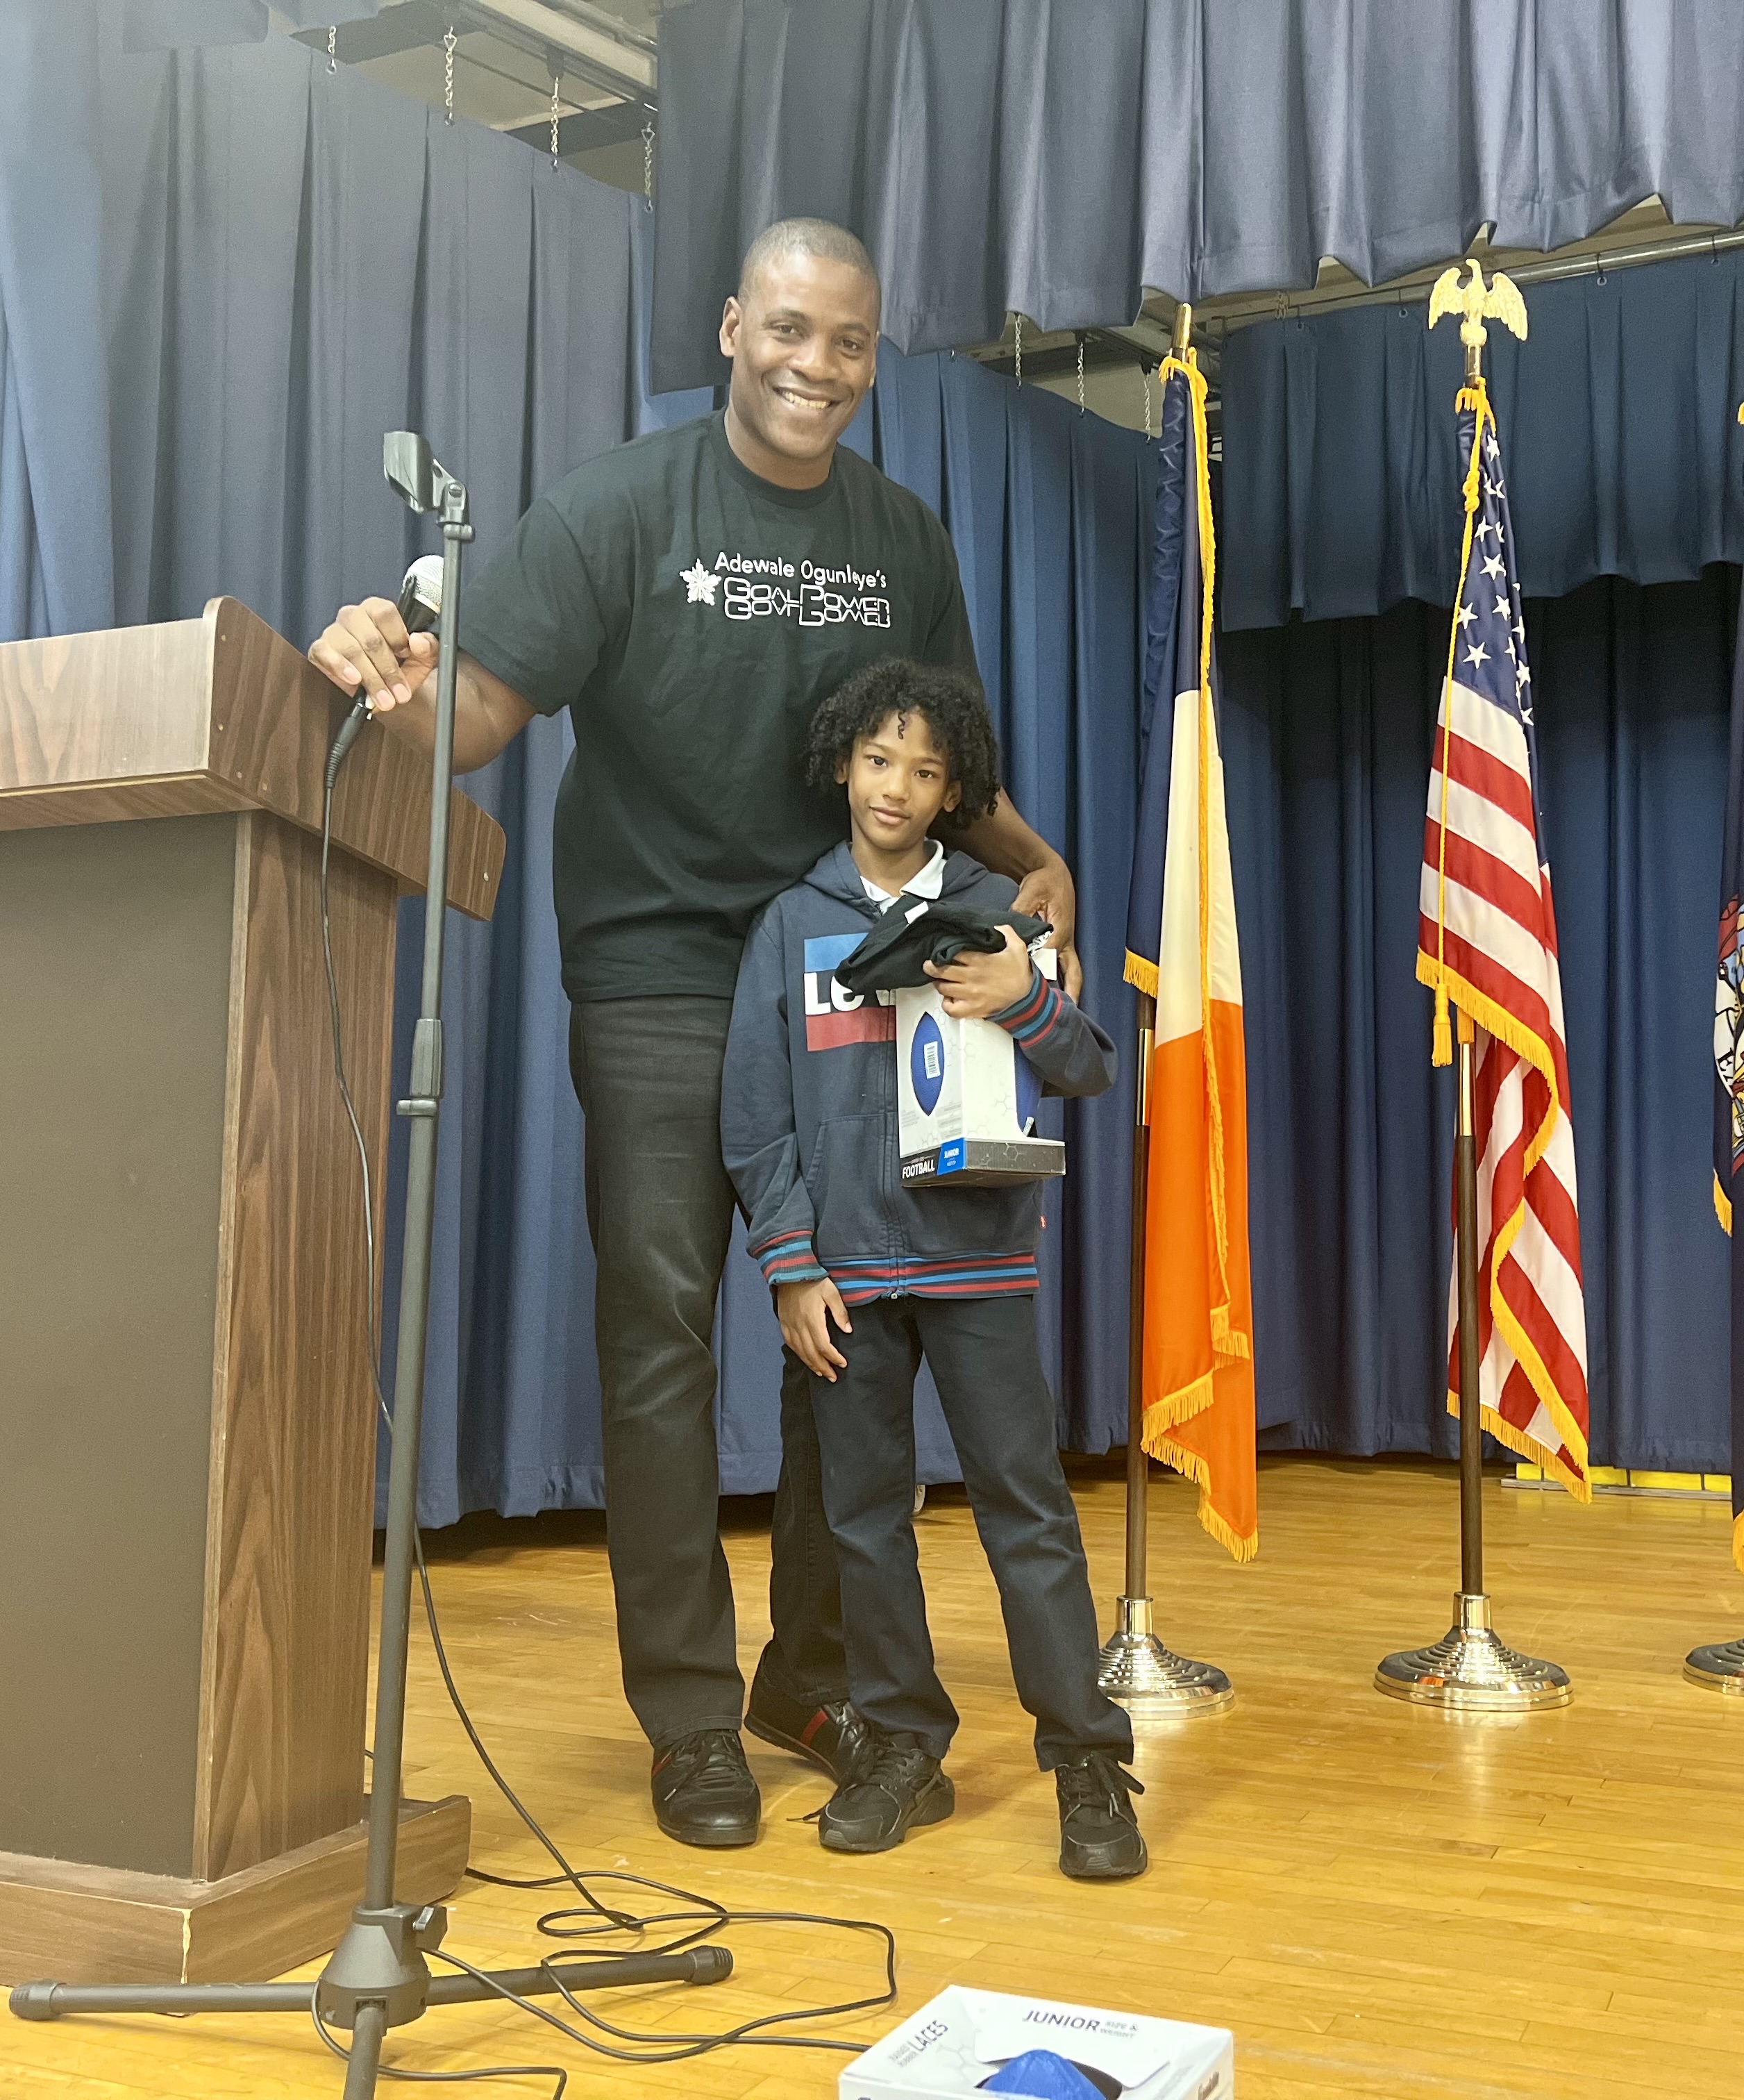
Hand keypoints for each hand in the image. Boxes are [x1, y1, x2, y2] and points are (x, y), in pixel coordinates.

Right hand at [309, 596, 438, 713]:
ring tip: (384, 699)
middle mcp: (354, 616)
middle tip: (400, 693)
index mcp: (378, 611)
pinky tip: (354, 679)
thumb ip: (428, 647)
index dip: (397, 636)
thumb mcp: (422, 660)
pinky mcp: (320, 649)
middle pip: (370, 637)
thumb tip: (419, 641)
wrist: (387, 693)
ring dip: (371, 678)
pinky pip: (324, 653)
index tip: (406, 655)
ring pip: (351, 649)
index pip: (384, 612)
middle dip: (388, 670)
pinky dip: (340, 667)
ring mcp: (335, 632)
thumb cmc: (402, 670)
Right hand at [777, 1276, 852, 1380]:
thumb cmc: (813, 1280)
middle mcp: (799, 1326)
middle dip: (823, 1367)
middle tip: (833, 1377)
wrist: (790, 1271)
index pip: (824, 1346)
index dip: (833, 1358)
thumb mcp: (831, 1293)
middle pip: (812, 1353)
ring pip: (800, 1351)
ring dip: (811, 1364)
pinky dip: (799, 1354)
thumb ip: (840, 1313)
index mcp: (813, 1320)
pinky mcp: (783, 1323)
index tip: (842, 1364)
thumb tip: (847, 1331)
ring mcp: (790, 1326)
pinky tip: (805, 1358)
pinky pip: (790, 1344)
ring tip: (821, 1372)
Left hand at [925, 924, 1035, 1018]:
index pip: (953, 954)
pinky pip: (952, 1009)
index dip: (944, 951)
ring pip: (943, 989)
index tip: (941, 951)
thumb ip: (1006, 932)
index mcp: (980, 961)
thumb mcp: (1017, 947)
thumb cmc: (1020, 973)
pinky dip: (947, 1005)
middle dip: (932, 967)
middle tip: (930, 964)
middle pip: (942, 971)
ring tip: (940, 980)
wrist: (1027, 996)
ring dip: (939, 983)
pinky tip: (949, 998)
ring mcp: (971, 995)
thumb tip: (995, 925)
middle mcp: (972, 977)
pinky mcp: (973, 1009)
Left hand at [1012, 854, 1081, 1001]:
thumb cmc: (1044, 881)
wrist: (1054, 872)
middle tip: (1067, 1010)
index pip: (1049, 957)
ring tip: (1068, 1008)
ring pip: (1072, 970)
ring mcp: (1066, 942)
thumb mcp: (1032, 892)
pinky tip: (1058, 991)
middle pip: (1071, 971)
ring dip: (1071, 988)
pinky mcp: (1062, 941)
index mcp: (1059, 930)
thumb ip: (1021, 909)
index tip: (1032, 989)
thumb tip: (1008, 925)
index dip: (1040, 973)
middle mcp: (1065, 939)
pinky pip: (1065, 964)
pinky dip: (1063, 978)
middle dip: (1072, 991)